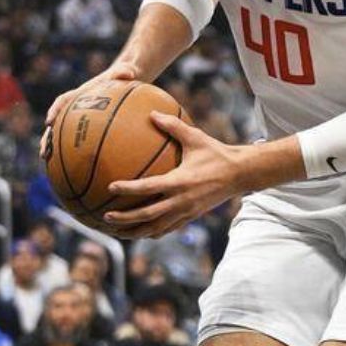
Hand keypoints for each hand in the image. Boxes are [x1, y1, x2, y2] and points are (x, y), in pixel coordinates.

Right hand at [39, 62, 138, 158]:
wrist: (125, 79)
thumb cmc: (124, 75)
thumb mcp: (126, 71)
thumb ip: (125, 71)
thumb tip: (129, 72)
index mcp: (82, 94)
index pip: (64, 101)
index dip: (55, 110)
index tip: (49, 122)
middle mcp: (78, 108)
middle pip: (56, 124)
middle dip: (48, 138)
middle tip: (43, 153)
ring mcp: (83, 118)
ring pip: (64, 136)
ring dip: (56, 150)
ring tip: (53, 166)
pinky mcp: (91, 126)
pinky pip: (82, 142)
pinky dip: (78, 154)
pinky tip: (80, 172)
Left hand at [103, 112, 244, 238]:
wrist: (239, 174)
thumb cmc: (216, 153)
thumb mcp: (195, 137)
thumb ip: (172, 126)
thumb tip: (152, 113)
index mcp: (180, 181)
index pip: (148, 187)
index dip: (128, 189)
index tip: (111, 187)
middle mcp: (181, 200)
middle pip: (147, 216)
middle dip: (125, 219)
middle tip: (106, 218)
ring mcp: (186, 212)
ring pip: (155, 228)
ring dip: (135, 231)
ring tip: (117, 232)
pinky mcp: (190, 217)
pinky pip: (167, 229)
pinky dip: (152, 232)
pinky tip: (140, 232)